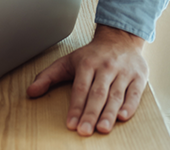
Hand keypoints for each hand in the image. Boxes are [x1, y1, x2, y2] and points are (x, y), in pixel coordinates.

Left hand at [27, 25, 148, 135]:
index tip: (71, 124)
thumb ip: (48, 77)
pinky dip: (130, 105)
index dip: (75, 107)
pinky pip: (135, 93)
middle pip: (97, 94)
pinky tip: (123, 117)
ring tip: (102, 129)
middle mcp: (105, 67)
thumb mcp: (67, 61)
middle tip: (85, 131)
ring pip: (116, 95)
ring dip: (109, 113)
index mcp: (87, 64)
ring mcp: (123, 72)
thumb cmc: (91, 55)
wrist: (120, 38)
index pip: (80, 89)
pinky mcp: (139, 77)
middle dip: (90, 113)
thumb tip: (30, 91)